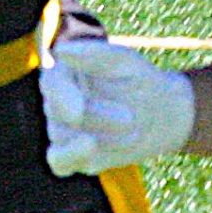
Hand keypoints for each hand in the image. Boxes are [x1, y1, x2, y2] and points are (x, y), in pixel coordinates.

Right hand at [39, 36, 194, 175]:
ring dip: (100, 137)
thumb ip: (96, 53)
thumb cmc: (140, 80)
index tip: (78, 110)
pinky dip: (72, 156)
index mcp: (65, 73)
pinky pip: (58, 161)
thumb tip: (60, 50)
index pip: (51, 83)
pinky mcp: (69, 156)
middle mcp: (57, 101)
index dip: (61, 96)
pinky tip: (92, 150)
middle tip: (132, 119)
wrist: (160, 114)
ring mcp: (61, 129)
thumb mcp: (127, 62)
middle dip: (95, 117)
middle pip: (58, 113)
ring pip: (63, 137)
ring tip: (135, 133)